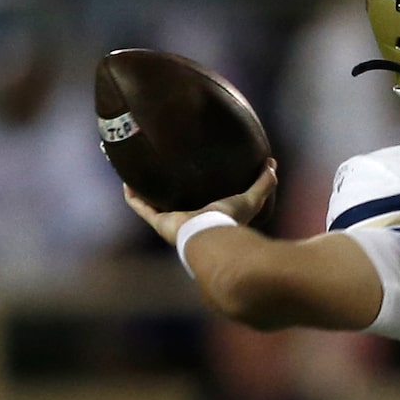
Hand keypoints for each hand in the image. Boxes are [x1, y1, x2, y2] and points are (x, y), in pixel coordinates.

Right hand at [124, 160, 276, 245]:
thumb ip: (263, 183)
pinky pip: (140, 207)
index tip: (190, 171)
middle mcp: (187, 220)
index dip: (195, 189)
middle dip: (165, 189)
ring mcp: (171, 222)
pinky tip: (126, 181)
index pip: (200, 201)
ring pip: (153, 204)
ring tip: (137, 172)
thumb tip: (272, 164)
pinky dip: (132, 196)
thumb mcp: (251, 198)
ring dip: (145, 191)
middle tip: (158, 169)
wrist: (211, 235)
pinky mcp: (158, 222)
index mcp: (208, 216)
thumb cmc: (232, 219)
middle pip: (174, 203)